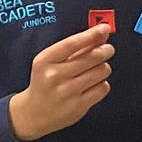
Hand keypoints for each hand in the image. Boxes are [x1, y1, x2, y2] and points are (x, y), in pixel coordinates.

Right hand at [8, 23, 112, 140]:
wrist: (34, 113)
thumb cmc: (45, 81)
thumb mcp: (51, 61)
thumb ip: (75, 47)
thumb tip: (101, 33)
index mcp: (45, 61)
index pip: (72, 44)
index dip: (91, 35)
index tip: (104, 28)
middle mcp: (55, 76)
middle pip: (92, 57)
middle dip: (105, 51)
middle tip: (107, 49)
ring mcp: (67, 92)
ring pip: (101, 71)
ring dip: (103, 68)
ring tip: (96, 69)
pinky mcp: (79, 106)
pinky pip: (103, 88)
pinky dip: (103, 83)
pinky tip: (94, 84)